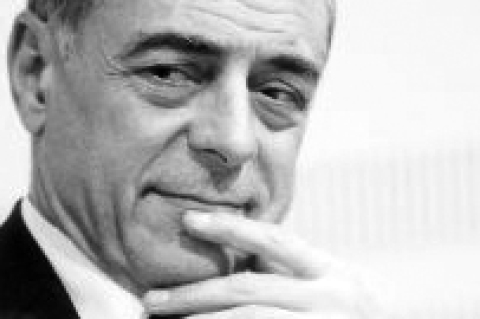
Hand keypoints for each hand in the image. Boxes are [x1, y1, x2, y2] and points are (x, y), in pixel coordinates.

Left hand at [144, 211, 388, 317]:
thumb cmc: (357, 315)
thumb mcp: (334, 285)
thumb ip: (290, 270)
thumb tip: (238, 255)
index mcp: (333, 276)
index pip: (275, 242)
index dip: (230, 228)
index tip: (188, 220)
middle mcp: (332, 301)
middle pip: (251, 292)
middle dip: (196, 295)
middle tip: (152, 298)